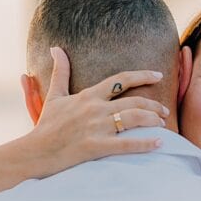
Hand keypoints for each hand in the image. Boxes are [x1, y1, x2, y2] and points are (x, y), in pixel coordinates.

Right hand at [28, 47, 169, 172]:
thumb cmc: (46, 126)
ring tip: (163, 123)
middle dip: (153, 105)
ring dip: (153, 120)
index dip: (141, 75)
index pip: (120, 80)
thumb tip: (56, 48)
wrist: (35, 152)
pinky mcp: (96, 147)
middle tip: (164, 111)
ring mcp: (96, 128)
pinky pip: (127, 144)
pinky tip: (159, 143)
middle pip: (133, 101)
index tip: (158, 75)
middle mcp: (95, 109)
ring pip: (133, 118)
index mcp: (88, 96)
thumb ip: (60, 72)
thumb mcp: (54, 96)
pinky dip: (145, 144)